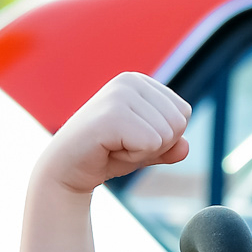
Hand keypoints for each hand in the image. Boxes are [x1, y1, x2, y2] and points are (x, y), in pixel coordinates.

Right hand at [37, 72, 192, 195]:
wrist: (66, 171)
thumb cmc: (105, 155)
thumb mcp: (145, 150)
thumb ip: (170, 146)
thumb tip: (185, 147)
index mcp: (139, 81)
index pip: (183, 113)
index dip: (162, 138)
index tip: (131, 138)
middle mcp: (129, 81)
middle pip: (179, 123)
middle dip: (155, 146)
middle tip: (121, 145)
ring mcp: (119, 95)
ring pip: (167, 135)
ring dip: (142, 152)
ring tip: (114, 146)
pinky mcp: (112, 115)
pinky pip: (151, 144)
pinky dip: (133, 157)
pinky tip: (108, 150)